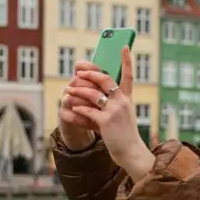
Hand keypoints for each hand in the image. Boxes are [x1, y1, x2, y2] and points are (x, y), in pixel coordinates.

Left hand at [67, 47, 154, 179]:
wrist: (131, 152)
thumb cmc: (124, 135)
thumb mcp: (121, 117)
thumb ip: (109, 105)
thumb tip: (90, 95)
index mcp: (127, 99)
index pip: (129, 75)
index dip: (127, 60)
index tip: (124, 46)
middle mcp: (122, 102)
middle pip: (105, 79)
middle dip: (90, 74)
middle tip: (79, 72)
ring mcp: (115, 111)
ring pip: (93, 94)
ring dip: (78, 91)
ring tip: (68, 91)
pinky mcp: (106, 121)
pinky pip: (88, 110)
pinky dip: (78, 108)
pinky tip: (71, 107)